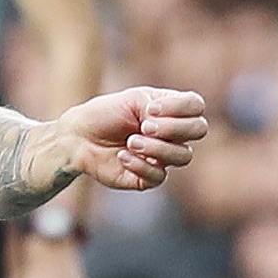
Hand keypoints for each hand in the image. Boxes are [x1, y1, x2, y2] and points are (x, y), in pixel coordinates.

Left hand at [56, 86, 206, 191]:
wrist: (78, 137)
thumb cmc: (105, 114)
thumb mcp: (132, 99)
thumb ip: (157, 106)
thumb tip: (168, 129)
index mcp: (171, 110)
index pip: (196, 106)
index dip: (180, 107)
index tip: (150, 108)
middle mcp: (172, 134)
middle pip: (199, 130)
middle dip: (174, 127)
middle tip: (145, 126)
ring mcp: (163, 157)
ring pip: (183, 156)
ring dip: (157, 147)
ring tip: (131, 141)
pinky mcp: (148, 177)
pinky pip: (159, 176)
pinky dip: (140, 164)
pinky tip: (123, 156)